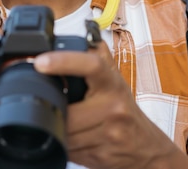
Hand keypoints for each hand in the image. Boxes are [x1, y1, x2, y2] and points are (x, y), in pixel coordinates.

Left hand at [34, 42, 187, 168]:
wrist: (146, 147)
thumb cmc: (124, 109)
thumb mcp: (113, 79)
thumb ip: (95, 56)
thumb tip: (79, 34)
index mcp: (112, 83)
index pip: (91, 65)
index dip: (64, 61)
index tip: (40, 61)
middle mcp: (114, 107)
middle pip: (69, 111)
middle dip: (54, 110)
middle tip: (44, 102)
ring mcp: (109, 133)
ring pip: (67, 133)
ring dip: (57, 127)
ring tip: (59, 120)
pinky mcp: (102, 154)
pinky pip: (71, 149)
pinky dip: (63, 142)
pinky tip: (69, 136)